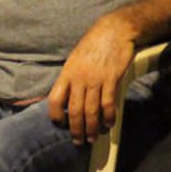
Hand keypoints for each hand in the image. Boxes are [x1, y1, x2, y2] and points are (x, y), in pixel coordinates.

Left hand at [47, 14, 137, 143]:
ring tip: (93, 137)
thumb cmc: (95, 43)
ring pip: (91, 110)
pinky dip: (109, 116)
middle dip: (77, 130)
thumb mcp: (76, 58)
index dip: (56, 116)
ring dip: (92, 128)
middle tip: (79, 142)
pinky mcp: (112, 78)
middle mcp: (79, 78)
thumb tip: (69, 96)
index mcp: (67, 73)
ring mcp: (96, 79)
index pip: (55, 100)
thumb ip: (72, 77)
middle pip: (75, 111)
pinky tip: (109, 123)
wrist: (115, 30)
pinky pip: (108, 103)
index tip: (62, 125)